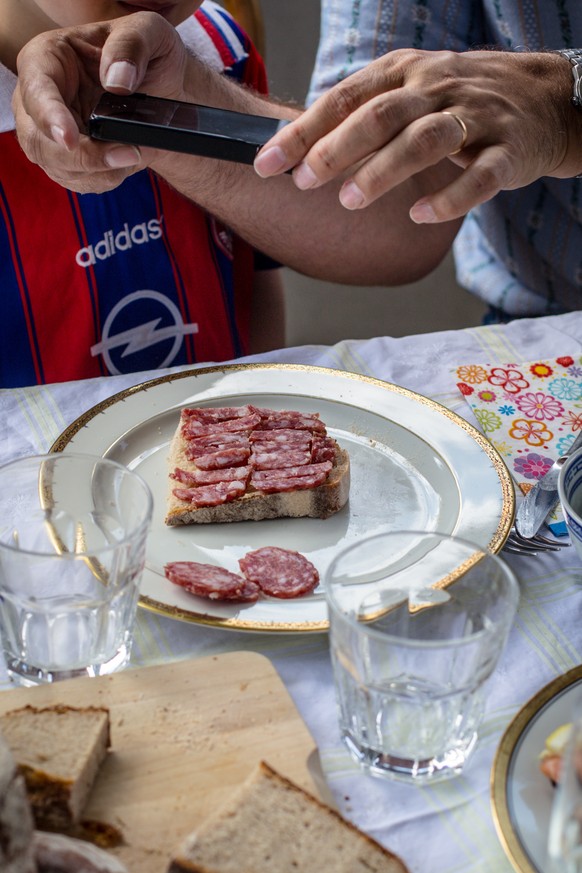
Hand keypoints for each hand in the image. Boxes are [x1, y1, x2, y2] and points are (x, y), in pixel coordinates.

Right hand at [13, 12, 190, 193]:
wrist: (162, 94)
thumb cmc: (148, 57)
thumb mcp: (148, 33)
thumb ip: (132, 46)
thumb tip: (117, 81)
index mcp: (48, 57)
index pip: (36, 89)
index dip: (50, 117)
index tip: (70, 139)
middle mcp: (39, 96)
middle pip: (40, 140)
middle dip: (84, 157)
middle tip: (129, 154)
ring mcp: (47, 131)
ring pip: (58, 167)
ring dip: (99, 171)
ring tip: (133, 153)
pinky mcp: (64, 158)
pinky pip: (75, 181)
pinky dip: (103, 179)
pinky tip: (122, 163)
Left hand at [254, 49, 581, 222]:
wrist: (545, 98)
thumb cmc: (462, 101)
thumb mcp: (412, 90)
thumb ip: (364, 114)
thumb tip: (302, 149)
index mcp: (406, 72)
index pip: (344, 98)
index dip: (303, 131)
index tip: (267, 163)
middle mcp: (438, 89)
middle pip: (381, 115)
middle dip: (337, 149)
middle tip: (304, 181)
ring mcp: (476, 118)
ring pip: (425, 140)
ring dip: (383, 171)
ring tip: (350, 200)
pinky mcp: (508, 151)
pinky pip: (479, 176)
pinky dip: (448, 197)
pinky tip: (419, 215)